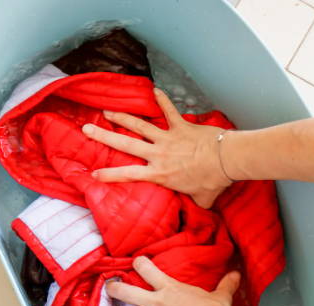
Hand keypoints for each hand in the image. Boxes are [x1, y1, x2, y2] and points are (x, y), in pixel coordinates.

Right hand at [82, 88, 231, 207]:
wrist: (226, 160)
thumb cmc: (212, 181)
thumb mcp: (201, 200)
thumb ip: (195, 204)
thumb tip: (199, 209)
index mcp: (159, 174)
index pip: (128, 175)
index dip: (109, 175)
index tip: (93, 173)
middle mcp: (158, 154)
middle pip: (125, 144)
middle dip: (104, 137)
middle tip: (87, 129)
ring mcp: (168, 138)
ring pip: (139, 125)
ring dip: (122, 117)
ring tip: (107, 111)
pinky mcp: (181, 126)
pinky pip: (169, 110)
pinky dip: (162, 100)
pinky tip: (153, 89)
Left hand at [107, 256, 240, 305]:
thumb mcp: (220, 296)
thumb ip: (226, 284)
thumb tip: (237, 274)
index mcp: (168, 288)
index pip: (146, 268)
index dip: (138, 263)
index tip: (135, 262)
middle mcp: (155, 303)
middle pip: (124, 291)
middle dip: (112, 289)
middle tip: (108, 288)